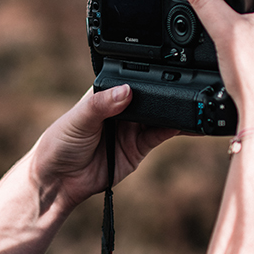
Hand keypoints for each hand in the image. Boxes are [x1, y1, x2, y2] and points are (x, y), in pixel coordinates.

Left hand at [29, 85, 179, 213]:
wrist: (59, 182)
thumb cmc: (59, 144)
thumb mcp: (78, 119)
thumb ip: (101, 105)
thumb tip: (125, 90)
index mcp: (105, 94)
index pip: (130, 80)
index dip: (146, 76)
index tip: (164, 71)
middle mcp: (121, 109)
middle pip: (150, 97)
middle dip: (166, 93)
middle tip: (187, 87)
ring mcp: (131, 128)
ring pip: (160, 115)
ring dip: (176, 112)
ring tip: (195, 105)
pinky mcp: (138, 148)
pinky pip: (161, 135)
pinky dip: (176, 130)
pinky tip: (187, 124)